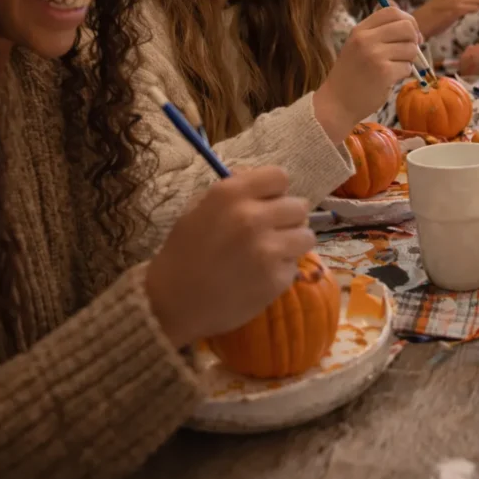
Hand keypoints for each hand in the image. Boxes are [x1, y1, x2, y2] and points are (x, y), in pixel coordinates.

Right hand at [145, 167, 313, 347]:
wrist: (173, 302)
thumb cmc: (183, 252)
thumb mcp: (199, 208)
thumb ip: (232, 191)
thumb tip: (256, 179)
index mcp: (230, 194)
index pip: (279, 177)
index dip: (275, 191)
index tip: (268, 203)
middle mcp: (252, 217)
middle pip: (298, 206)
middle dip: (287, 218)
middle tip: (271, 231)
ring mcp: (268, 249)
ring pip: (306, 236)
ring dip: (293, 243)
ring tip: (273, 252)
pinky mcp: (277, 279)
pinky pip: (296, 265)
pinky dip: (283, 269)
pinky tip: (261, 275)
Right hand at [313, 6, 419, 142]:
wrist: (336, 103)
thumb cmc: (351, 75)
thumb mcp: (357, 46)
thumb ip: (378, 32)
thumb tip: (410, 24)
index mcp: (360, 29)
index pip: (392, 11)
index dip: (408, 20)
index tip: (409, 34)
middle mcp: (366, 39)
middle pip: (407, 26)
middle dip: (413, 39)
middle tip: (408, 52)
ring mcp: (375, 55)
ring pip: (411, 48)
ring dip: (408, 60)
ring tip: (393, 67)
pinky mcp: (384, 72)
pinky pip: (407, 67)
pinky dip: (403, 74)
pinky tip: (390, 79)